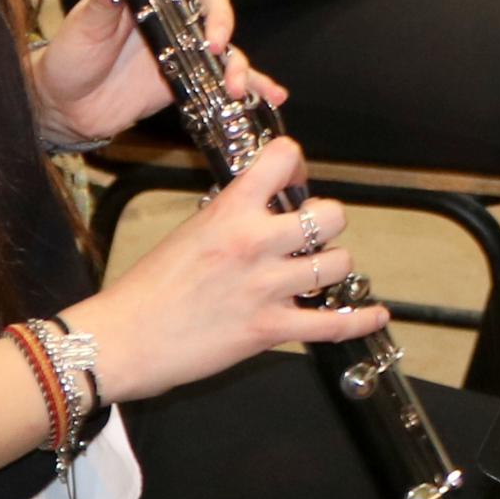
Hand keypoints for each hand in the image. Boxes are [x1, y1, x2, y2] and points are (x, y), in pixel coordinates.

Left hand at [31, 0, 263, 149]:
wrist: (67, 107)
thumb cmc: (71, 57)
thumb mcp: (83, 26)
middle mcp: (171, 11)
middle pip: (210, 1)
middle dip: (219, 18)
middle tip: (213, 40)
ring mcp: (185, 44)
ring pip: (224, 41)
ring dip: (236, 60)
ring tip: (235, 83)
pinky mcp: (191, 76)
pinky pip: (226, 76)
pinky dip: (253, 83)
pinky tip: (272, 94)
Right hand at [66, 136, 386, 403]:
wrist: (124, 339)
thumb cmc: (149, 288)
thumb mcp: (191, 231)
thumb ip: (233, 215)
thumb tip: (263, 206)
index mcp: (231, 212)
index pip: (284, 159)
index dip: (296, 166)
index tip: (294, 180)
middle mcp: (256, 244)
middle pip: (330, 216)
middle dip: (326, 223)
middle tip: (309, 235)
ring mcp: (267, 288)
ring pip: (338, 264)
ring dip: (332, 267)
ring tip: (318, 272)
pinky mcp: (271, 330)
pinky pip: (333, 324)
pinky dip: (361, 321)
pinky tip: (375, 314)